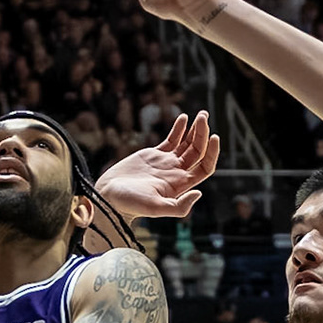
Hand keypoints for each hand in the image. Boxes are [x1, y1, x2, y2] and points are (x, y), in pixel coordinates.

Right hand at [90, 111, 220, 220]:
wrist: (109, 197)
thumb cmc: (130, 204)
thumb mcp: (155, 208)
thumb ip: (178, 206)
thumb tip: (198, 193)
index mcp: (180, 184)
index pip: (205, 167)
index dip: (212, 152)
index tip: (214, 136)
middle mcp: (176, 173)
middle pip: (197, 151)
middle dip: (203, 133)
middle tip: (203, 116)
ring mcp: (166, 163)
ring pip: (186, 144)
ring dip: (195, 129)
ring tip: (201, 114)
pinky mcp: (153, 155)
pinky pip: (171, 140)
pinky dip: (178, 129)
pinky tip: (183, 118)